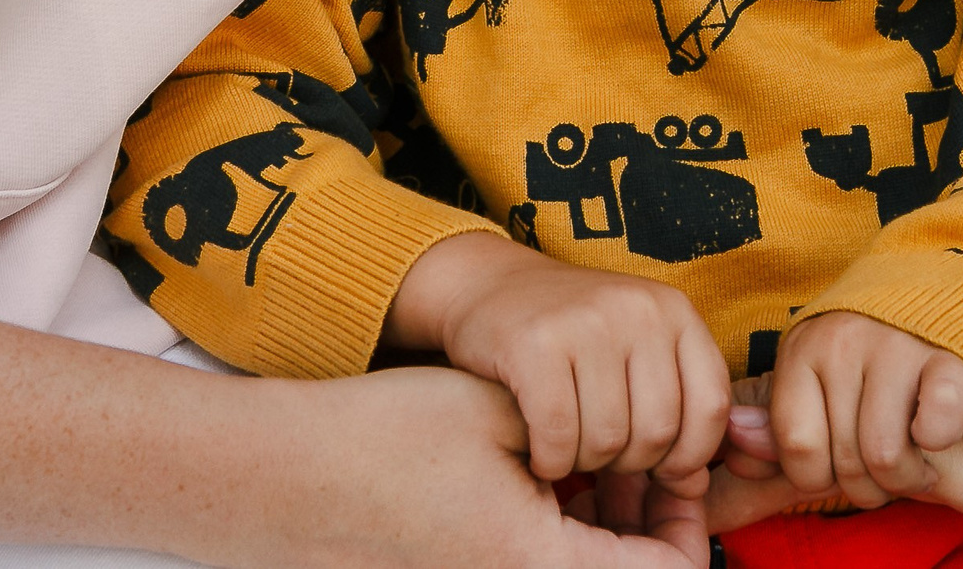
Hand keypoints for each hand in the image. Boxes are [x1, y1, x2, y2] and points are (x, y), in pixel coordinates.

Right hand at [0, 299, 704, 567]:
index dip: (686, 520)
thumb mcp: (497, 408)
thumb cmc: (381, 436)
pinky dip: (559, 531)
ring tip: (587, 459)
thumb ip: (580, 426)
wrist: (276, 478)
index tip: (675, 464)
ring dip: (602, 530)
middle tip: (640, 460)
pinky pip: (543, 563)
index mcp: (539, 565)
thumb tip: (649, 437)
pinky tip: (542, 473)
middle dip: (646, 526)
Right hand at [386, 231, 730, 485]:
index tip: (659, 470)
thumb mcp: (634, 357)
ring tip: (569, 448)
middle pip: (659, 431)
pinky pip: (559, 435)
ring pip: (609, 440)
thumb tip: (694, 489)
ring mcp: (586, 321)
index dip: (690, 454)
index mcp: (674, 310)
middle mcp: (638, 308)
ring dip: (585, 464)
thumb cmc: (571, 335)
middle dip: (629, 464)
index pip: (711, 405)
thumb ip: (674, 414)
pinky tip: (540, 453)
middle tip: (599, 455)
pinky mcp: (534, 343)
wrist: (487, 284)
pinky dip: (550, 460)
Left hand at [746, 311, 962, 509]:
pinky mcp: (949, 354)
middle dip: (867, 487)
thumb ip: (773, 434)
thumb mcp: (813, 395)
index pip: (796, 445)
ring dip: (906, 477)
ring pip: (885, 455)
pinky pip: (937, 425)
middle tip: (882, 468)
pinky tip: (937, 432)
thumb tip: (733, 440)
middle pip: (844, 459)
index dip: (818, 476)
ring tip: (913, 460)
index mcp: (800, 348)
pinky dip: (940, 441)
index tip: (836, 467)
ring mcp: (895, 343)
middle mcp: (841, 338)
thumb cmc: (866, 370)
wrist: (936, 303)